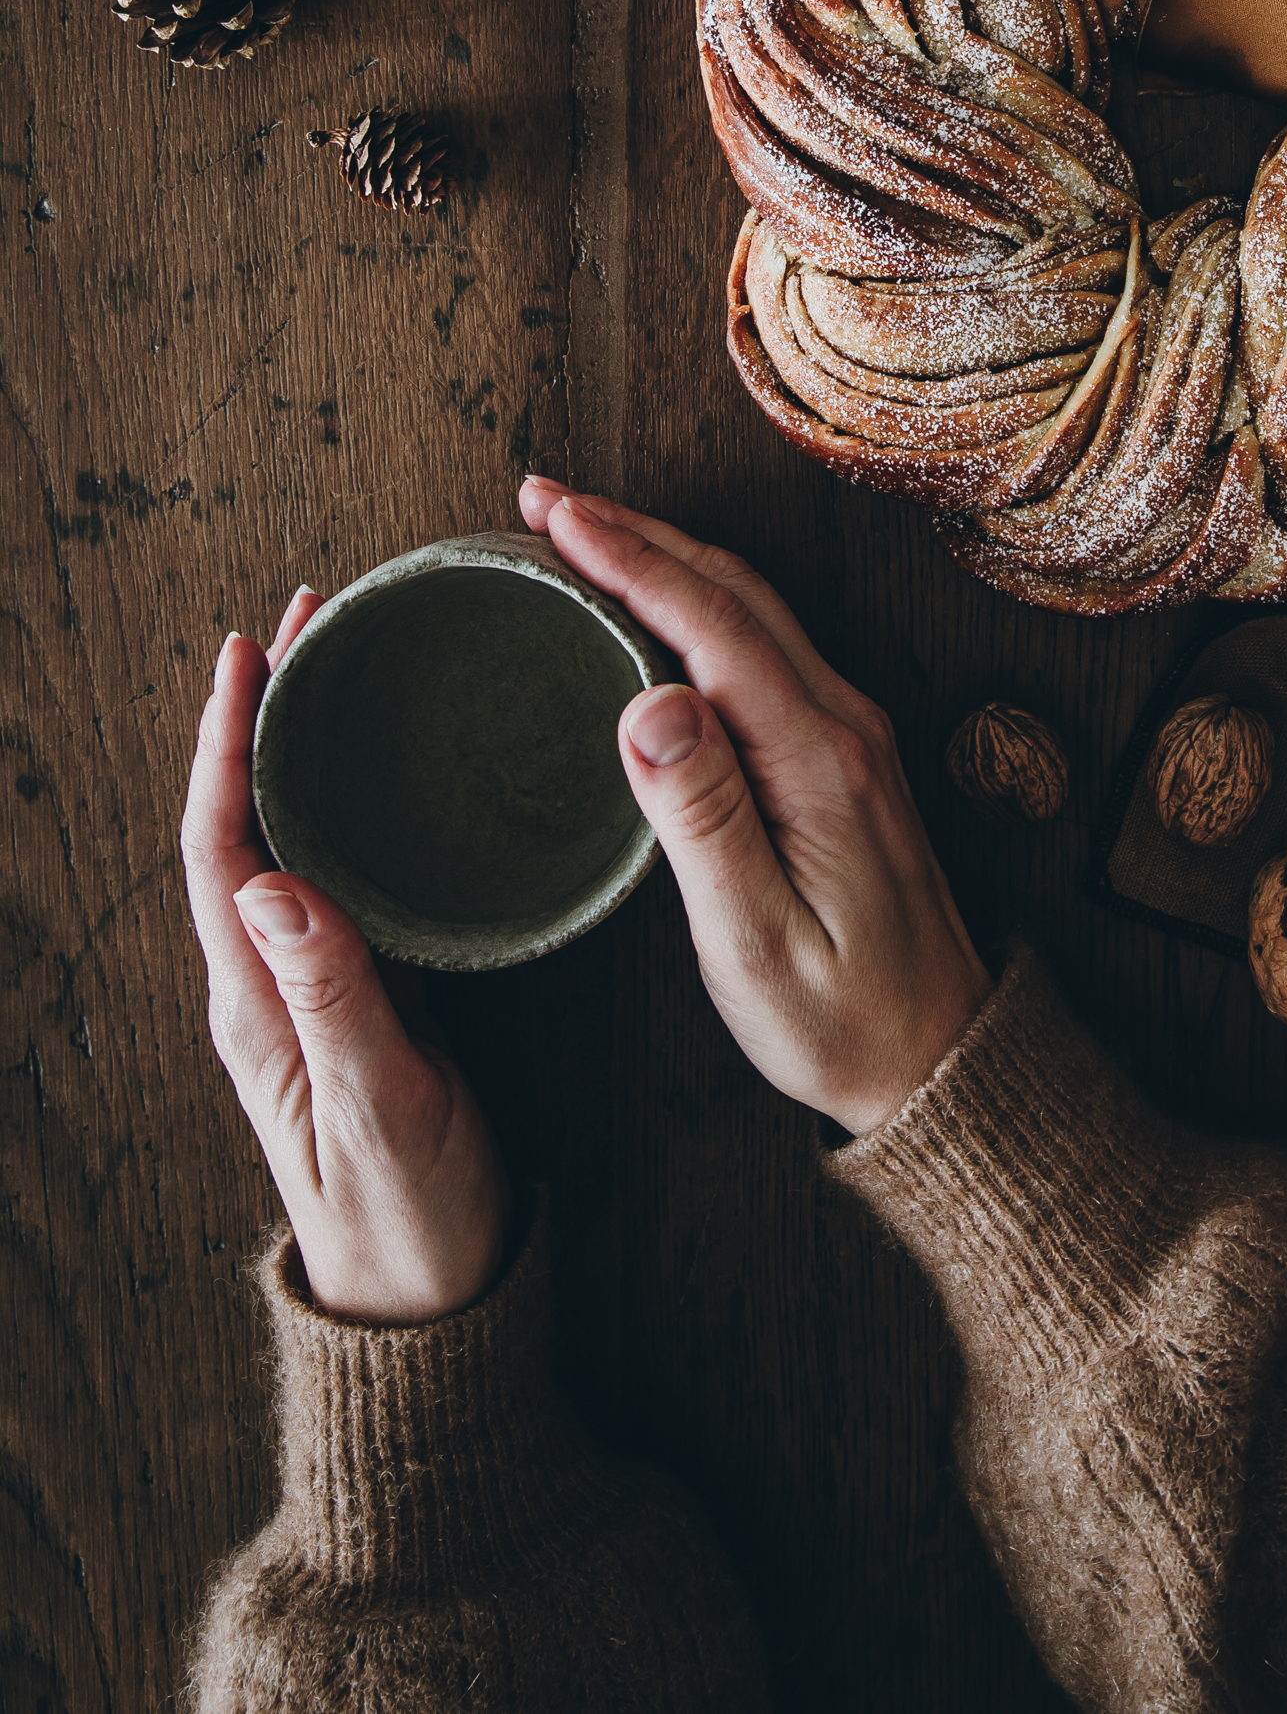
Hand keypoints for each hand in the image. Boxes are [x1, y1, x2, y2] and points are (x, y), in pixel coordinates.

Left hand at [180, 592, 510, 1323]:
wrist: (432, 1297)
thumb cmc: (409, 1213)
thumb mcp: (379, 1106)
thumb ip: (334, 997)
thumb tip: (275, 883)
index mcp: (257, 1002)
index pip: (221, 846)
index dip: (229, 745)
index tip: (250, 655)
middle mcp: (268, 983)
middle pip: (244, 822)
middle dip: (263, 716)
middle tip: (309, 621)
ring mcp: (310, 988)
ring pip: (290, 838)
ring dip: (303, 747)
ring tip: (340, 666)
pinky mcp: (361, 995)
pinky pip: (338, 871)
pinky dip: (351, 801)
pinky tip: (385, 773)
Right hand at [519, 477, 990, 1133]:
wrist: (940, 1056)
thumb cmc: (840, 1018)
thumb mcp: (756, 942)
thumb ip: (704, 821)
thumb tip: (650, 705)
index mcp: (818, 761)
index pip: (713, 625)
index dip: (630, 558)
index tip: (555, 513)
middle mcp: (843, 727)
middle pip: (734, 593)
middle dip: (636, 533)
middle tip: (543, 499)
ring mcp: (849, 736)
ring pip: (752, 610)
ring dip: (667, 557)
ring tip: (583, 529)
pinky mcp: (842, 756)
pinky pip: (764, 646)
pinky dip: (697, 602)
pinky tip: (656, 606)